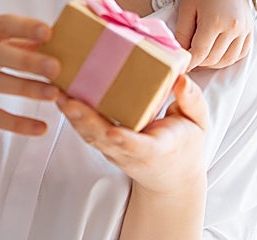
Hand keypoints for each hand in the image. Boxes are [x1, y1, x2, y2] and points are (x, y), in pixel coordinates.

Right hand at [0, 14, 60, 135]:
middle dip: (29, 60)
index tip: (48, 30)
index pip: (1, 24)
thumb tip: (50, 41)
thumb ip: (11, 41)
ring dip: (27, 89)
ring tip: (54, 94)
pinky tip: (38, 127)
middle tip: (56, 67)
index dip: (24, 26)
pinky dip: (16, 122)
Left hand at [57, 73, 207, 194]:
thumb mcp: (199, 124)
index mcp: (157, 149)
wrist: (171, 177)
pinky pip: (86, 130)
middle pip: (104, 140)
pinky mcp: (104, 144)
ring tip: (57, 92)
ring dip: (73, 116)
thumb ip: (191, 101)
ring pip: (89, 135)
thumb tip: (180, 78)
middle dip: (86, 122)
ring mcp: (114, 150)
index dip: (126, 141)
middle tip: (69, 101)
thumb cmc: (185, 145)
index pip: (139, 147)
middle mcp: (131, 153)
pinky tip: (60, 95)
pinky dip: (72, 115)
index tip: (114, 132)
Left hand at [174, 0, 253, 69]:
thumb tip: (181, 52)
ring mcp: (244, 30)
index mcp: (214, 21)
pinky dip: (228, 58)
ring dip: (213, 63)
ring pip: (227, 60)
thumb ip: (182, 32)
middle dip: (199, 63)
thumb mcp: (186, 7)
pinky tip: (217, 53)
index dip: (189, 62)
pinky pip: (240, 53)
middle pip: (213, 59)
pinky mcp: (250, 29)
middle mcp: (232, 27)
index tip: (181, 65)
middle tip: (189, 59)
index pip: (199, 53)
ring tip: (201, 57)